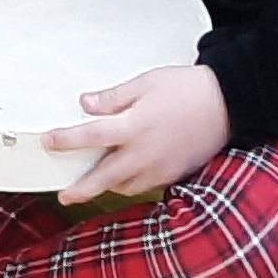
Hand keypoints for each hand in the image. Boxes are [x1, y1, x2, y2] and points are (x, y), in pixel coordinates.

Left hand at [44, 62, 230, 203]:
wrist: (228, 104)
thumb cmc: (188, 89)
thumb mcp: (146, 83)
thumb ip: (114, 97)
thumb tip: (86, 103)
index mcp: (135, 126)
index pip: (90, 136)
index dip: (66, 140)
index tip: (49, 141)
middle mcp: (144, 153)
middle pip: (103, 177)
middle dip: (80, 189)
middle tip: (64, 195)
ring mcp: (160, 167)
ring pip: (124, 186)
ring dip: (106, 186)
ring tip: (93, 182)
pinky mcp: (174, 174)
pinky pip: (145, 186)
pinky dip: (130, 184)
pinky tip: (125, 177)